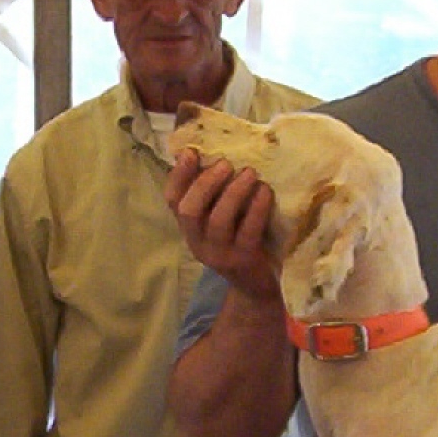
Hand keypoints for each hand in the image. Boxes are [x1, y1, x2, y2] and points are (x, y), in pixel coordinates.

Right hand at [166, 150, 281, 303]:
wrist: (256, 285)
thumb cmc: (241, 240)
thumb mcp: (223, 218)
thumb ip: (214, 193)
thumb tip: (211, 151)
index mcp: (189, 228)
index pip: (172, 200)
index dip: (178, 175)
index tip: (191, 152)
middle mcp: (197, 242)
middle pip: (189, 210)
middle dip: (206, 183)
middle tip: (226, 163)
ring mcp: (219, 254)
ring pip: (218, 219)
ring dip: (234, 192)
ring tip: (250, 173)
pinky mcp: (242, 260)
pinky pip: (248, 230)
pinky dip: (257, 207)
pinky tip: (265, 191)